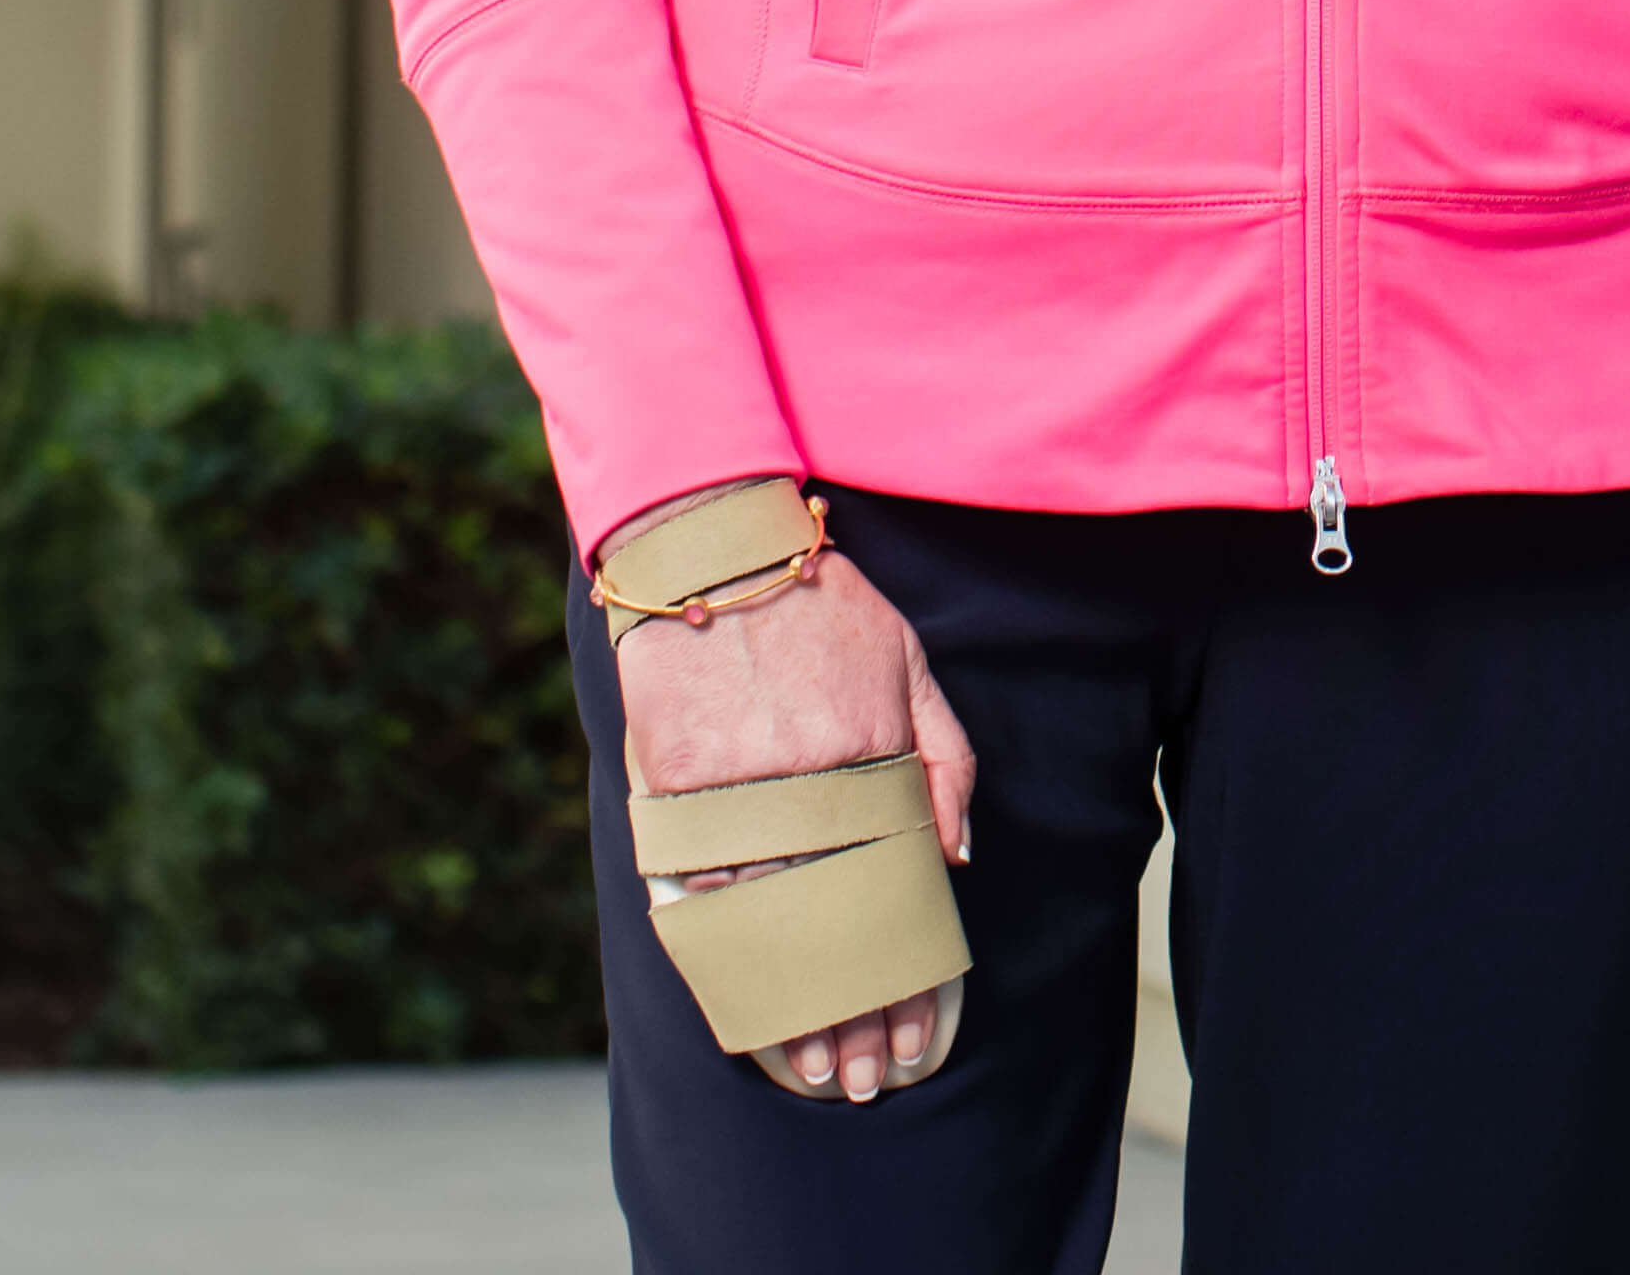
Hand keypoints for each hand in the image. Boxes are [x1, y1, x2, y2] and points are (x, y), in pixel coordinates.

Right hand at [607, 531, 977, 1100]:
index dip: (902, 976)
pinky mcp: (673, 791)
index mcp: (870, 761)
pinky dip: (719, 947)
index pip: (895, 899)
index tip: (910, 1035)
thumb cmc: (823, 604)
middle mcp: (804, 789)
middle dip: (849, 1013)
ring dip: (787, 1000)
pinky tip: (738, 993)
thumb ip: (945, 760)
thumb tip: (956, 859)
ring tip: (808, 1061)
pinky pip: (696, 891)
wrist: (714, 553)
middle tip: (861, 1076)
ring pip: (767, 926)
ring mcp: (733, 793)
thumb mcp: (909, 662)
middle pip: (832, 929)